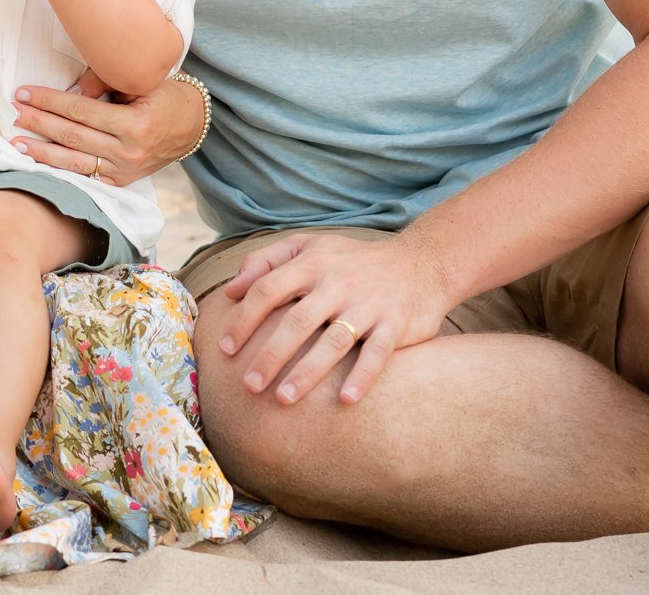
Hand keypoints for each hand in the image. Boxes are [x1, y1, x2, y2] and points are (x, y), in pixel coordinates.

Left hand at [10, 69, 203, 185]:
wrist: (192, 125)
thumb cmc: (165, 95)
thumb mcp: (140, 82)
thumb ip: (104, 85)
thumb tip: (68, 92)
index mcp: (135, 124)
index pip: (81, 110)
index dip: (49, 101)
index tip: (24, 92)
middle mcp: (129, 152)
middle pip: (73, 136)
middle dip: (39, 123)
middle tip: (14, 111)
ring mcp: (125, 171)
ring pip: (75, 162)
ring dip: (42, 152)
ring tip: (17, 142)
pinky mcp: (122, 182)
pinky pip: (86, 176)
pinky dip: (60, 169)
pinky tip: (40, 162)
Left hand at [218, 229, 453, 406]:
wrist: (422, 263)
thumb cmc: (353, 261)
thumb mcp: (310, 247)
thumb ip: (267, 261)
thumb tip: (231, 289)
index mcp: (312, 264)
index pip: (268, 290)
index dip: (244, 320)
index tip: (225, 350)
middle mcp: (338, 282)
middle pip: (296, 321)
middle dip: (270, 355)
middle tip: (248, 386)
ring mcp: (368, 304)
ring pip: (334, 340)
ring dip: (308, 372)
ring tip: (284, 399)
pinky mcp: (396, 323)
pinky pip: (378, 353)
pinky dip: (363, 376)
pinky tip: (345, 400)